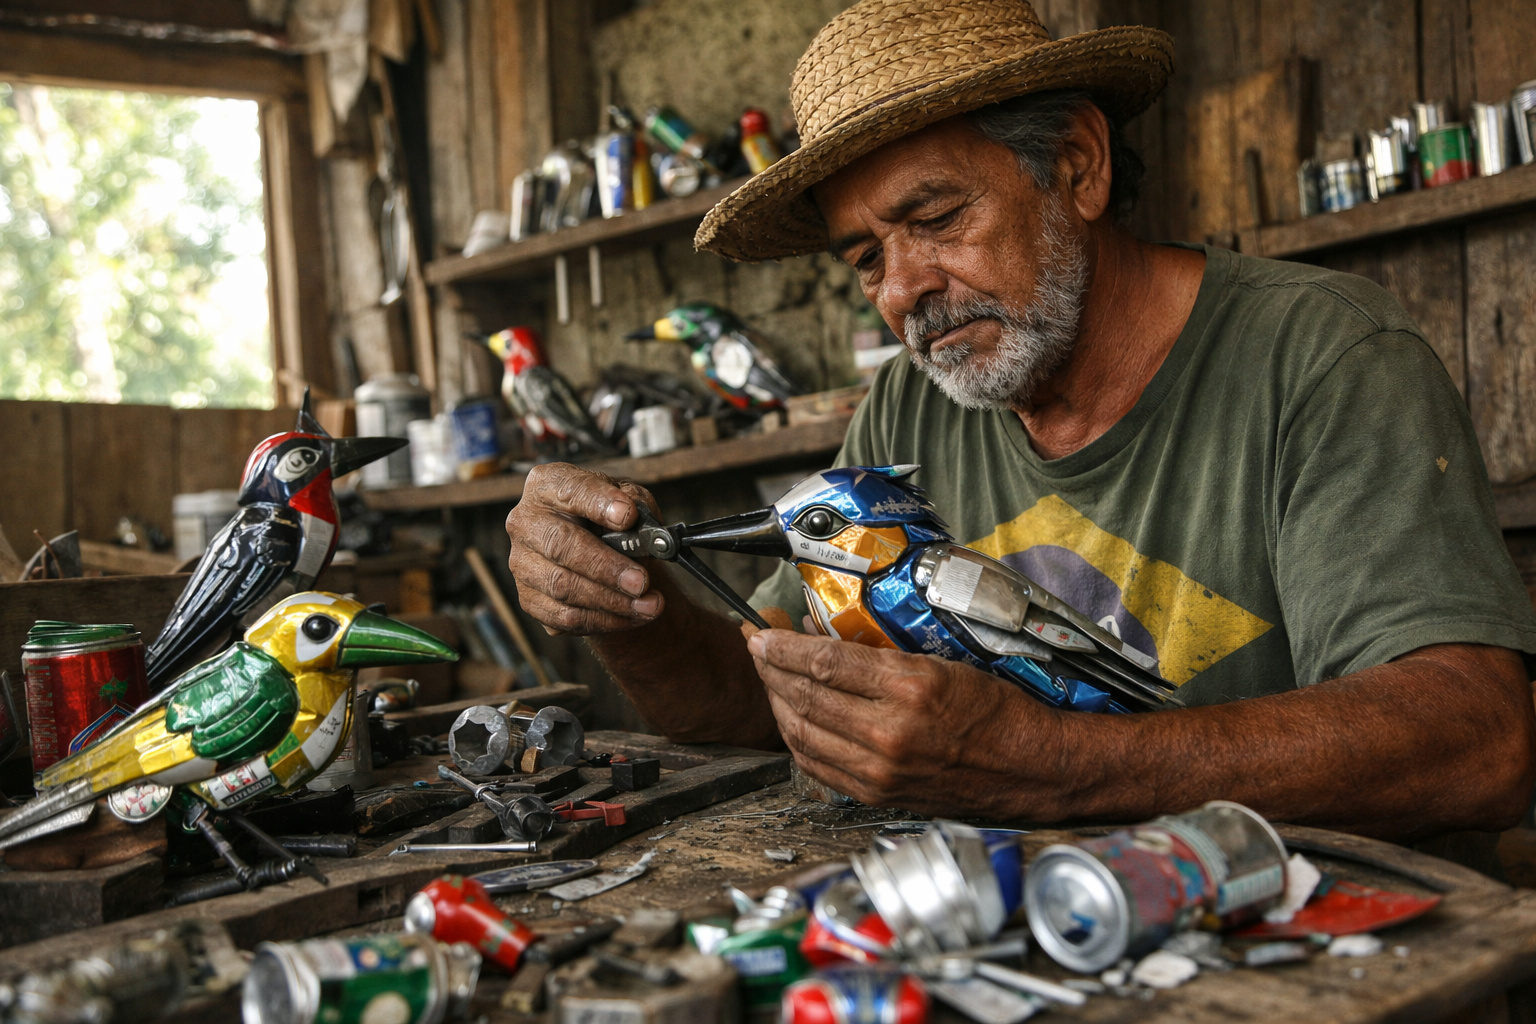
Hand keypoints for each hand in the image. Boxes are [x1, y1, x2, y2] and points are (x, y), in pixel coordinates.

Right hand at [505, 463, 664, 634]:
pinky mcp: (528, 598)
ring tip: (649, 604)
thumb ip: (636, 504)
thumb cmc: (610, 522)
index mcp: (548, 484)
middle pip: (560, 545)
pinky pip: (564, 616)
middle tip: (640, 581)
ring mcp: (522, 562)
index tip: (628, 516)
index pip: (570, 490)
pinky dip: (602, 620)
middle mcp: (526, 521)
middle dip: (605, 567)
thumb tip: (638, 523)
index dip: (599, 503)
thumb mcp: (628, 501)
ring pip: (562, 586)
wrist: (600, 555)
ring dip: (611, 601)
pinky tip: (630, 616)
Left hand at [745, 628, 1055, 816]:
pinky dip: (796, 738)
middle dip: (770, 668)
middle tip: (756, 647)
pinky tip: (792, 718)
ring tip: (769, 679)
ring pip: (802, 732)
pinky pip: (817, 765)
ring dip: (777, 702)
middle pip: (804, 696)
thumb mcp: (942, 663)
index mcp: (909, 688)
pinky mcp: (878, 794)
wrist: (1031, 767)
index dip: (782, 645)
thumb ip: (881, 655)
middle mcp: (889, 733)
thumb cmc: (997, 710)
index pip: (823, 662)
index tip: (763, 631)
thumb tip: (827, 638)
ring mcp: (880, 770)